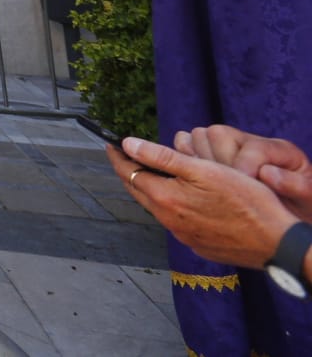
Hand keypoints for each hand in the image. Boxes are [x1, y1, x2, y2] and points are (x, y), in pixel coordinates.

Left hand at [109, 137, 301, 268]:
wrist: (276, 242)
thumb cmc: (246, 201)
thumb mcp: (204, 169)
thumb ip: (162, 157)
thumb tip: (128, 144)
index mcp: (165, 198)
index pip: (130, 173)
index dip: (118, 157)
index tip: (110, 145)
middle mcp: (169, 220)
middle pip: (138, 192)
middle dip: (129, 172)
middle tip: (125, 157)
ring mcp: (183, 235)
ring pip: (156, 207)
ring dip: (149, 190)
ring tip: (150, 173)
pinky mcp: (198, 243)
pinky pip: (175, 221)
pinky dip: (169, 206)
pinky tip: (179, 198)